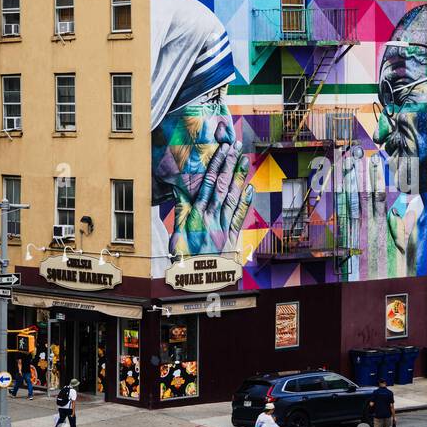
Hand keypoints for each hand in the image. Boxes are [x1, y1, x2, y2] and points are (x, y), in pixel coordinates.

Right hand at [170, 142, 253, 256]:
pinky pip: (239, 216)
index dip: (216, 165)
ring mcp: (223, 226)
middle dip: (229, 165)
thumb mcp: (176, 233)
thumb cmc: (183, 256)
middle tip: (235, 147)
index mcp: (197, 214)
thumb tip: (178, 190)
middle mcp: (212, 217)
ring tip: (244, 160)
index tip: (221, 150)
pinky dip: (245, 202)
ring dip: (238, 178)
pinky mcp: (231, 236)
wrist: (197, 279)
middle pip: (222, 186)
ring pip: (232, 197)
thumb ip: (180, 212)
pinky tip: (250, 188)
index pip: (208, 184)